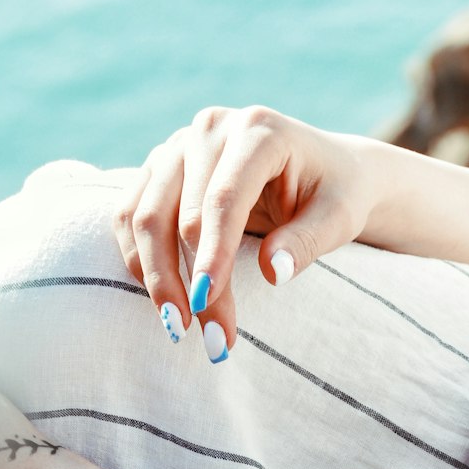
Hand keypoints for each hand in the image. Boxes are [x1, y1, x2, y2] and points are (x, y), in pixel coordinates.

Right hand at [113, 106, 380, 355]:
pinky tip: (161, 296)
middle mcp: (210, 129)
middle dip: (188, 281)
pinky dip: (138, 259)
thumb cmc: (335, 193)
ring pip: (143, 215)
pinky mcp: (159, 166)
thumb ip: (307, 241)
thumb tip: (273, 274)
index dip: (213, 255)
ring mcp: (178, 144)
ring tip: (177, 327)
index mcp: (258, 131)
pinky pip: (129, 214)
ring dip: (155, 277)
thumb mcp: (339, 217)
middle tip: (210, 339)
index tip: (208, 305)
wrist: (324, 168)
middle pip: (179, 212)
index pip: (223, 198)